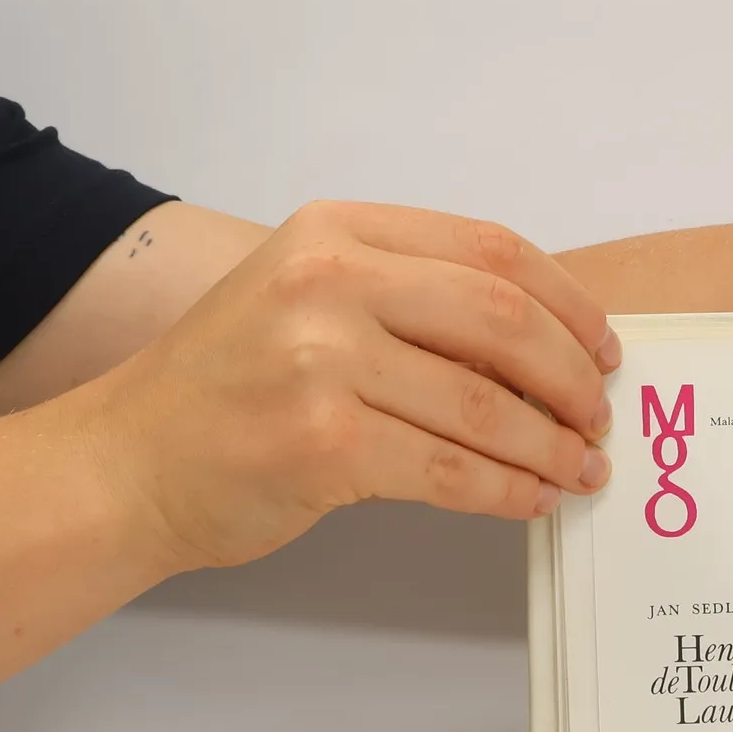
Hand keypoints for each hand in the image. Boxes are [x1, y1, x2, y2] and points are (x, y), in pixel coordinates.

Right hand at [81, 201, 621, 569]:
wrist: (127, 464)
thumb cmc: (231, 386)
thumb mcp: (312, 298)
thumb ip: (415, 297)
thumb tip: (551, 343)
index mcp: (339, 232)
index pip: (494, 251)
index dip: (570, 303)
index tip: (605, 348)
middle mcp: (330, 282)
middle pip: (505, 320)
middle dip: (572, 378)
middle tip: (600, 418)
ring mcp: (322, 362)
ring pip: (486, 406)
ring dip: (551, 446)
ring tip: (580, 469)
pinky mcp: (323, 445)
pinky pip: (453, 471)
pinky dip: (508, 490)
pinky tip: (533, 499)